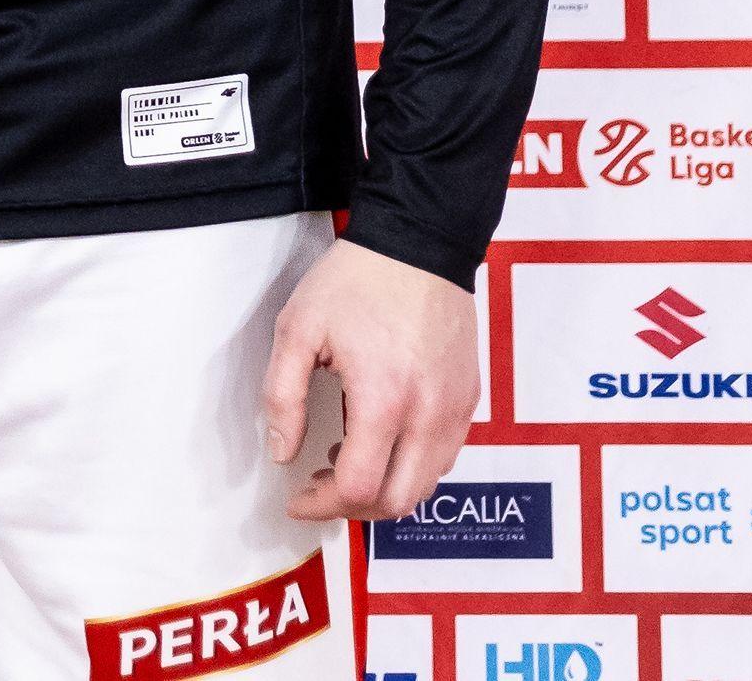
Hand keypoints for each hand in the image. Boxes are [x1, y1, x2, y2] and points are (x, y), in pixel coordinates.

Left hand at [260, 239, 479, 521]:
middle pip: (397, 501)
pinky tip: (381, 439)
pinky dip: (411, 467)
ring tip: (345, 458)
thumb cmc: (358, 281)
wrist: (418, 243)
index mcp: (384, 400)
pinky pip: (444, 457)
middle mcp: (428, 414)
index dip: (320, 506)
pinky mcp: (468, 399)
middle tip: (319, 488)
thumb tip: (283, 452)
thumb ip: (283, 398)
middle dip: (352, 508)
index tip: (297, 498)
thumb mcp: (298, 330)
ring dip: (383, 488)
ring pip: (425, 484)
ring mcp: (455, 409)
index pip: (357, 488)